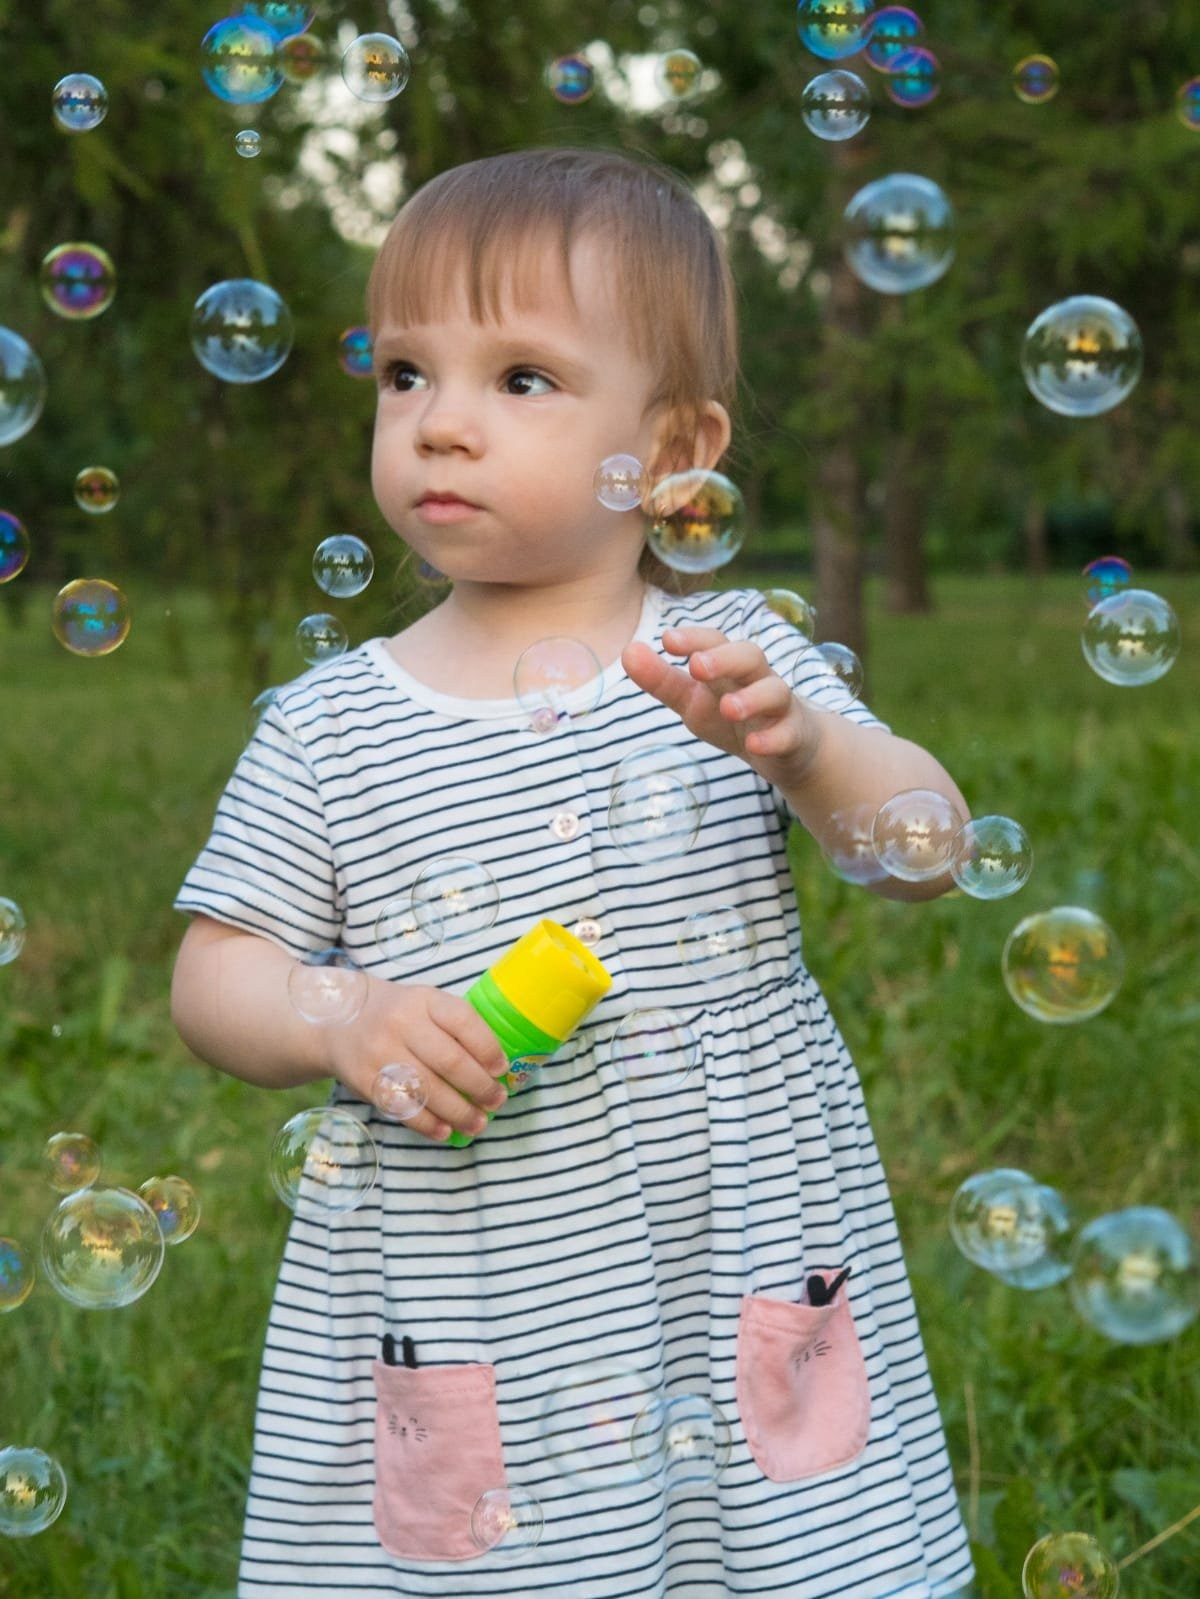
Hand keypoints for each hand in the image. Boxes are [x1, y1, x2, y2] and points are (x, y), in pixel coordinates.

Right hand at [325, 979, 508, 1144]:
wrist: (337, 1020)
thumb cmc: (396, 1015)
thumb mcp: (424, 1004)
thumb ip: (454, 1028)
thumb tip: (494, 1068)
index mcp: (424, 1000)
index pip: (463, 1021)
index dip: (488, 1048)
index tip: (501, 1070)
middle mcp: (401, 1023)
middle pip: (450, 1061)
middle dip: (480, 1087)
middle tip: (496, 1101)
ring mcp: (381, 1053)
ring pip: (428, 1089)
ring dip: (459, 1112)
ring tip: (477, 1123)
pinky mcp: (364, 1080)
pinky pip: (402, 1108)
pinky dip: (428, 1124)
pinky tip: (445, 1131)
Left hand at [622, 625, 820, 790]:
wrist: (790, 747)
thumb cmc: (734, 716)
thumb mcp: (693, 701)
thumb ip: (662, 680)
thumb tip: (628, 651)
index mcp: (730, 666)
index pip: (715, 641)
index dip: (694, 638)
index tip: (667, 639)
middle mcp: (757, 678)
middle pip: (749, 656)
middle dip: (724, 658)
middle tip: (696, 666)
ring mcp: (780, 707)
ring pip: (775, 691)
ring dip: (752, 698)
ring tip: (728, 708)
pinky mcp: (794, 735)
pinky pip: (788, 733)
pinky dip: (773, 738)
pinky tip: (755, 746)